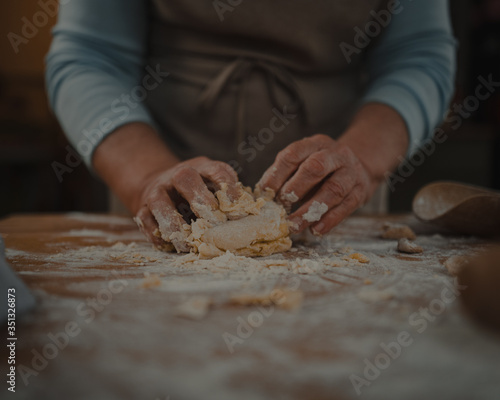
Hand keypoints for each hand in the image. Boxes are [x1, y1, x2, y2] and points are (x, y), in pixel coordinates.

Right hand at [133, 156, 238, 250]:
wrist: (158, 185)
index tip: (237, 209)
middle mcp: (177, 175)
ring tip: (188, 243)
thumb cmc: (197, 190)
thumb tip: (249, 217)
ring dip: (174, 223)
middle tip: (215, 222)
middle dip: (200, 199)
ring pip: (160, 202)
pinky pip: (146, 220)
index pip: (216, 170)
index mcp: (202, 167)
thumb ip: (227, 198)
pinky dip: (157, 235)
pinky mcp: (142, 208)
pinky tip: (169, 246)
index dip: (228, 188)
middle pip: (184, 177)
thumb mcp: (213, 186)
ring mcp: (157, 190)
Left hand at [258, 134, 377, 234]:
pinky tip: (316, 230)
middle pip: (316, 168)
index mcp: (315, 144)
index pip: (294, 154)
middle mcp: (335, 155)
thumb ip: (285, 175)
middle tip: (282, 206)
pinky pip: (346, 207)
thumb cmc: (323, 170)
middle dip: (296, 188)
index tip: (266, 192)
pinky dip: (329, 220)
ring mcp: (351, 173)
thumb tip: (262, 193)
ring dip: (311, 210)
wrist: (360, 168)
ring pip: (333, 189)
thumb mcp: (304, 163)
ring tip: (295, 225)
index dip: (278, 174)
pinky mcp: (360, 192)